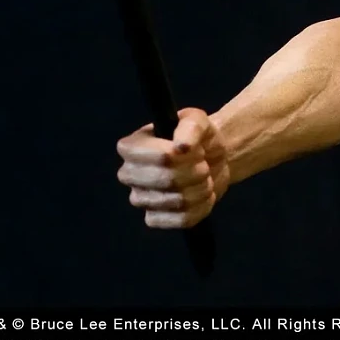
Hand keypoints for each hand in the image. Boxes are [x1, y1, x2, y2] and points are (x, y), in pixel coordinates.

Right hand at [116, 107, 228, 227]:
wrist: (211, 159)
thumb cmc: (198, 137)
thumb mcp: (197, 120)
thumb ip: (190, 127)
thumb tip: (181, 147)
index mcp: (131, 147)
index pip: (159, 157)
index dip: (183, 155)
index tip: (195, 149)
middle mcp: (128, 174)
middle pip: (168, 180)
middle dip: (196, 171)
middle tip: (203, 164)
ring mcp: (139, 199)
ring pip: (178, 200)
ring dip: (202, 188)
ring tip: (204, 177)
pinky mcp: (154, 219)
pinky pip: (182, 219)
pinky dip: (202, 207)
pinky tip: (203, 195)